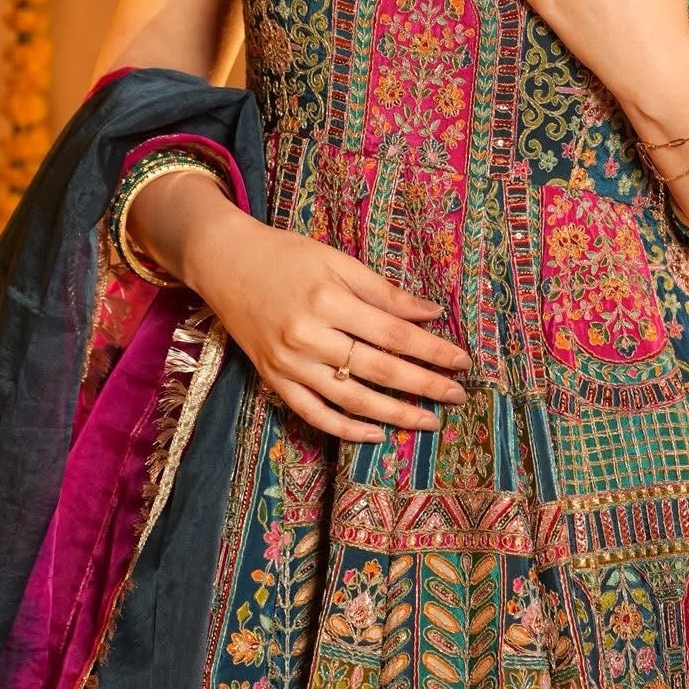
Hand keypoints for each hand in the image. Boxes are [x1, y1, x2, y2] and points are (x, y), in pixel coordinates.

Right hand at [184, 198, 473, 443]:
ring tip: (429, 421)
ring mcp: (289, 363)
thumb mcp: (338, 260)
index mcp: (329, 299)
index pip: (394, 334)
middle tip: (458, 395)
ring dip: (395, 415)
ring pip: (351, 400)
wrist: (226, 263)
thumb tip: (432, 312)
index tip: (462, 361)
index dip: (432, 351)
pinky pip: (315, 415)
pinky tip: (378, 433)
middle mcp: (309, 336)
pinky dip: (347, 430)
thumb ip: (384, 291)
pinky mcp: (274, 380)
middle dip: (424, 385)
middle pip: (379, 370)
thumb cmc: (287, 255)